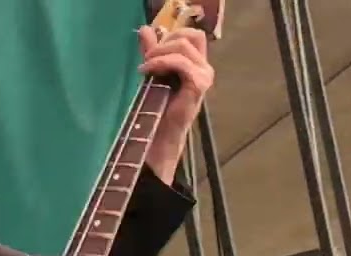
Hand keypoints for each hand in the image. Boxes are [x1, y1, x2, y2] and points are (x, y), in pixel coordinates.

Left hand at [137, 25, 213, 180]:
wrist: (160, 132)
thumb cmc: (159, 106)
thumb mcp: (154, 71)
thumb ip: (153, 50)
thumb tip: (145, 29)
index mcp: (197, 64)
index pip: (192, 35)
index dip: (171, 36)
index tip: (152, 50)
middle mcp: (204, 68)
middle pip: (188, 36)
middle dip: (164, 43)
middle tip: (147, 58)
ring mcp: (204, 76)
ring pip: (183, 46)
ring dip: (160, 52)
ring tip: (146, 66)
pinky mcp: (198, 84)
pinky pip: (180, 62)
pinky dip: (161, 62)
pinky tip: (148, 70)